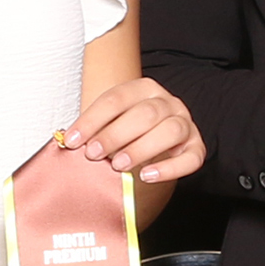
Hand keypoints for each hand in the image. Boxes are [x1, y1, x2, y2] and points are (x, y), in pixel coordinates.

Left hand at [63, 77, 204, 182]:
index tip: (74, 140)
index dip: (93, 120)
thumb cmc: (127, 131)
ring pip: (169, 131)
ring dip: (141, 149)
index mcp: (144, 89)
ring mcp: (185, 123)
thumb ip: (94, 130)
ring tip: (118, 165)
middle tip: (94, 154)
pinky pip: (190, 158)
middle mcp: (168, 102)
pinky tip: (147, 176)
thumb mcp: (111, 123)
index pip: (116, 99)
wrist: (154, 138)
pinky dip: (169, 168)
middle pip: (145, 114)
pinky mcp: (196, 147)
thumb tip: (68, 142)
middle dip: (116, 135)